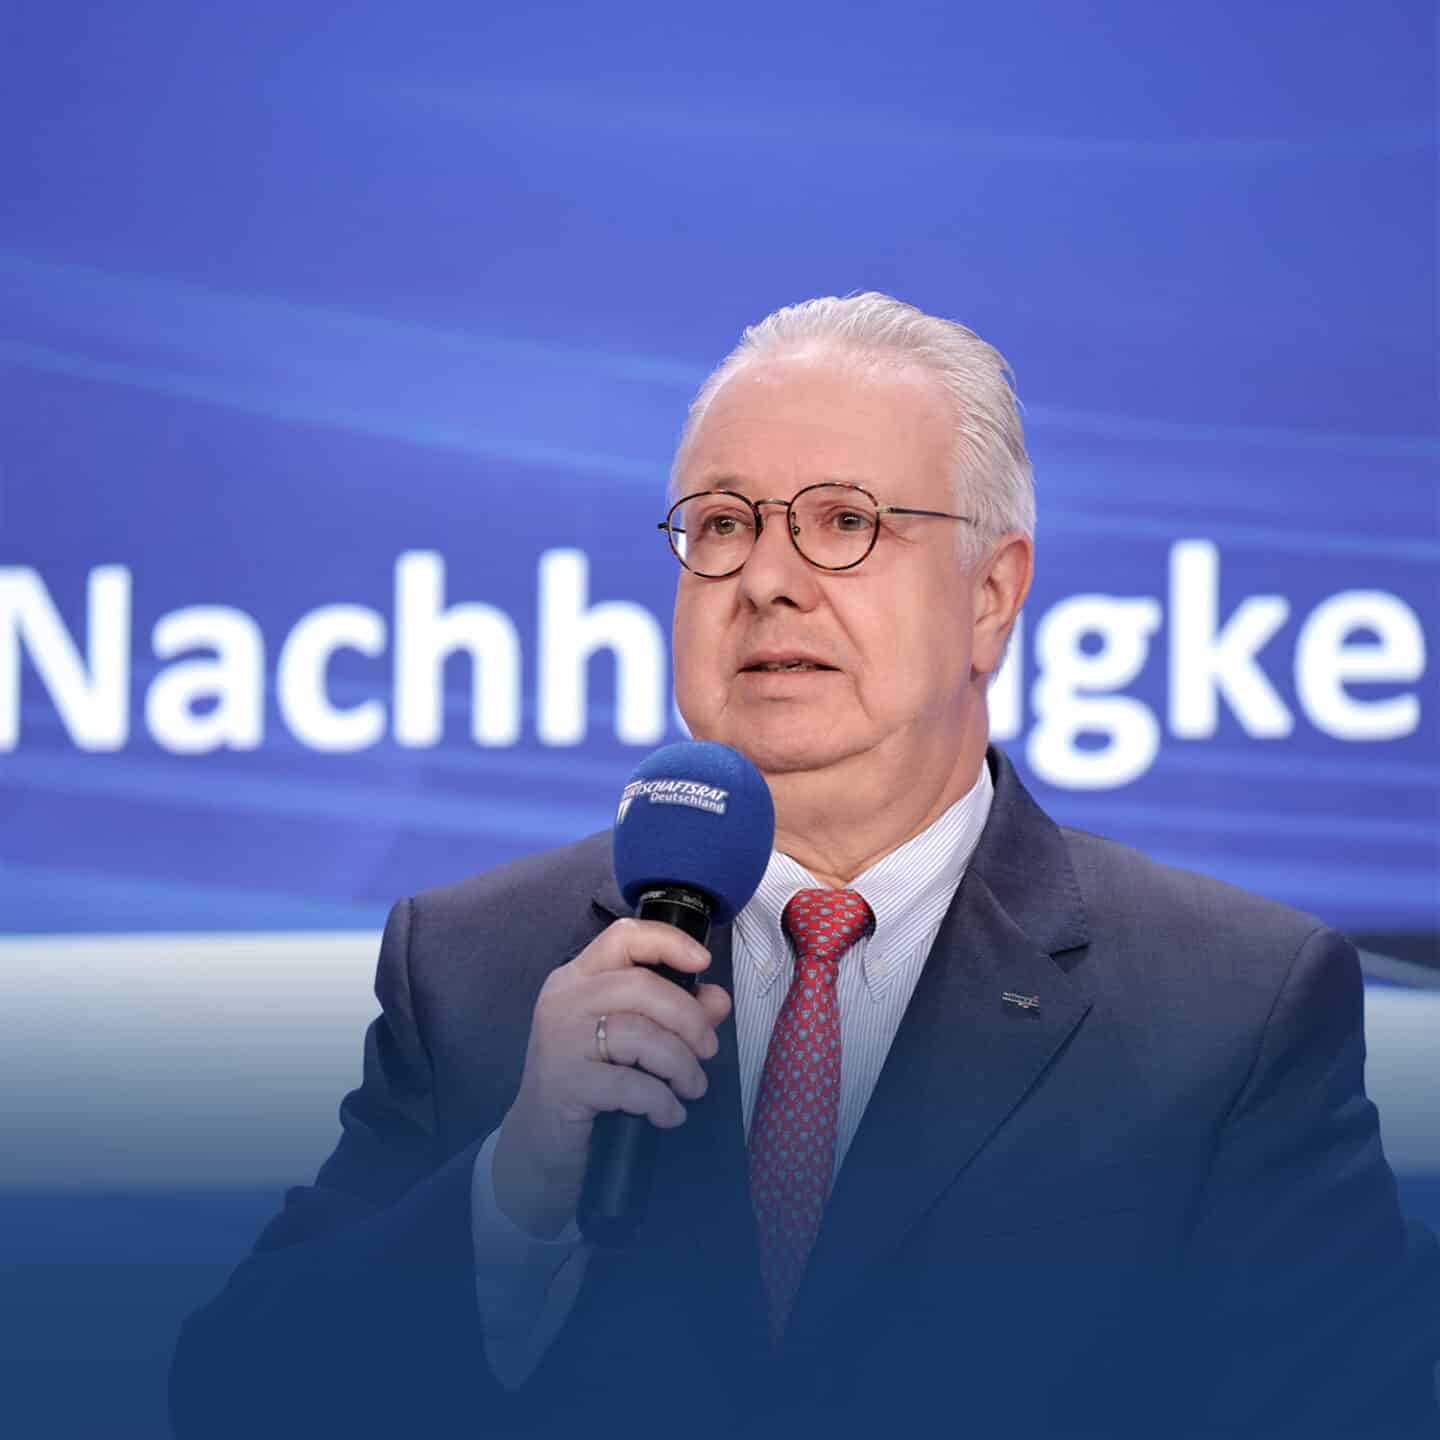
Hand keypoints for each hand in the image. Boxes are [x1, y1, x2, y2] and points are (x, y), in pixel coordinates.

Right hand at [492, 918, 731, 1238]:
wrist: (538, 1142)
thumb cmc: (588, 1081)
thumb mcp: (629, 1041)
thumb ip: (674, 1014)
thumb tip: (718, 999)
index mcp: (577, 978)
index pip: (622, 938)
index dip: (668, 942)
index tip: (702, 962)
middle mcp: (564, 1000)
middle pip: (641, 986)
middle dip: (689, 1018)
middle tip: (708, 1050)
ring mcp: (559, 1040)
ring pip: (640, 1035)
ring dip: (681, 1065)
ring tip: (691, 1087)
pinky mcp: (564, 1083)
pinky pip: (630, 1084)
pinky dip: (662, 1101)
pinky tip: (669, 1115)